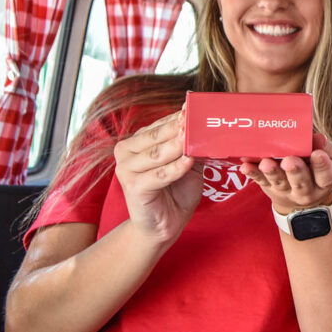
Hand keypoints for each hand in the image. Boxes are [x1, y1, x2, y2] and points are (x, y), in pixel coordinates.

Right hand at [113, 109, 202, 245]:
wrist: (164, 224)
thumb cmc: (175, 191)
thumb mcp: (186, 164)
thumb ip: (190, 146)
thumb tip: (205, 126)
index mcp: (136, 143)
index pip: (158, 126)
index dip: (176, 117)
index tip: (193, 106)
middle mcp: (126, 153)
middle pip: (155, 137)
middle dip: (176, 127)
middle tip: (193, 117)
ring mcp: (126, 170)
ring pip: (156, 154)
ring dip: (176, 145)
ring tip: (191, 135)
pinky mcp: (133, 188)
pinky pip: (159, 175)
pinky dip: (175, 168)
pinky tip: (189, 161)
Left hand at [241, 133, 331, 213]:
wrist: (301, 192)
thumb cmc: (315, 167)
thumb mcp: (329, 157)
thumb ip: (325, 148)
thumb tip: (318, 138)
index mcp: (325, 181)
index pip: (326, 176)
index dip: (322, 166)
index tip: (318, 154)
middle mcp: (307, 191)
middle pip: (301, 182)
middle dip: (295, 171)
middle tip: (289, 161)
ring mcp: (287, 191)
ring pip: (279, 182)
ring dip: (272, 172)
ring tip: (266, 164)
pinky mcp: (269, 188)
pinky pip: (261, 181)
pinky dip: (253, 174)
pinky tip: (246, 166)